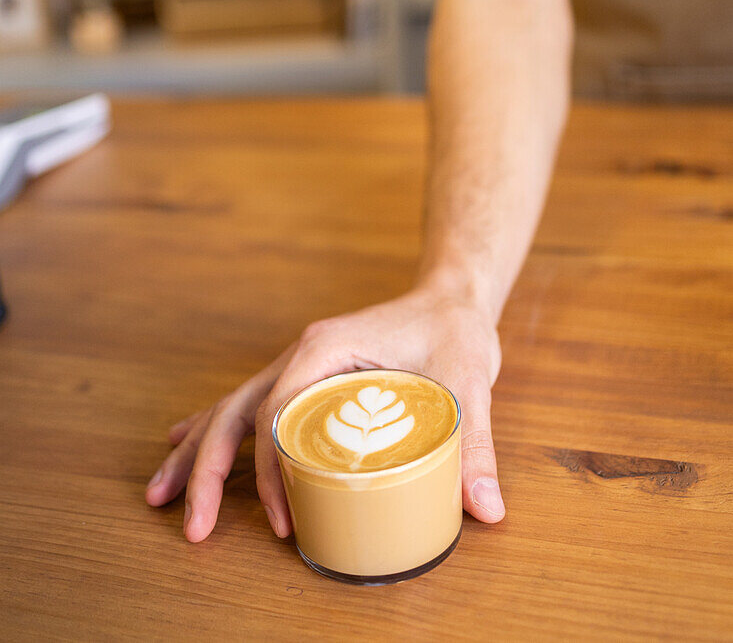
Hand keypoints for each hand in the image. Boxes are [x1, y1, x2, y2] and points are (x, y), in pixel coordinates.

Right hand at [145, 287, 504, 541]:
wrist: (450, 297)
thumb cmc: (453, 329)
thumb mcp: (469, 381)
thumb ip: (475, 443)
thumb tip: (485, 510)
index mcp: (326, 347)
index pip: (277, 410)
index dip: (270, 469)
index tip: (282, 518)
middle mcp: (302, 353)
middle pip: (236, 411)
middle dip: (206, 468)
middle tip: (192, 526)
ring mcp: (299, 364)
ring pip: (231, 407)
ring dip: (197, 451)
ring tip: (162, 495)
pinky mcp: (306, 376)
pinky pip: (249, 404)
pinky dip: (215, 429)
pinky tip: (185, 444)